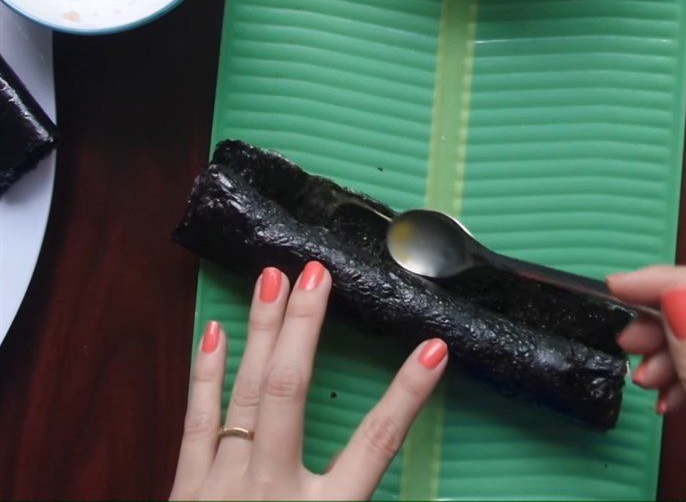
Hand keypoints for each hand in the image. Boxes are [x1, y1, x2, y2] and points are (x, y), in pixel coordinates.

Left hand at [170, 261, 447, 500]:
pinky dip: (206, 373)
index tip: (433, 350)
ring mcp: (223, 484)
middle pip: (291, 391)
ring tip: (272, 277)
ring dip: (262, 331)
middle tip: (317, 272)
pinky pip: (197, 420)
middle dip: (306, 326)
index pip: (377, 444)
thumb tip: (401, 471)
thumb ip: (358, 493)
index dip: (407, 395)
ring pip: (246, 392)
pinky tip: (213, 330)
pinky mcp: (187, 488)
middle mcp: (271, 490)